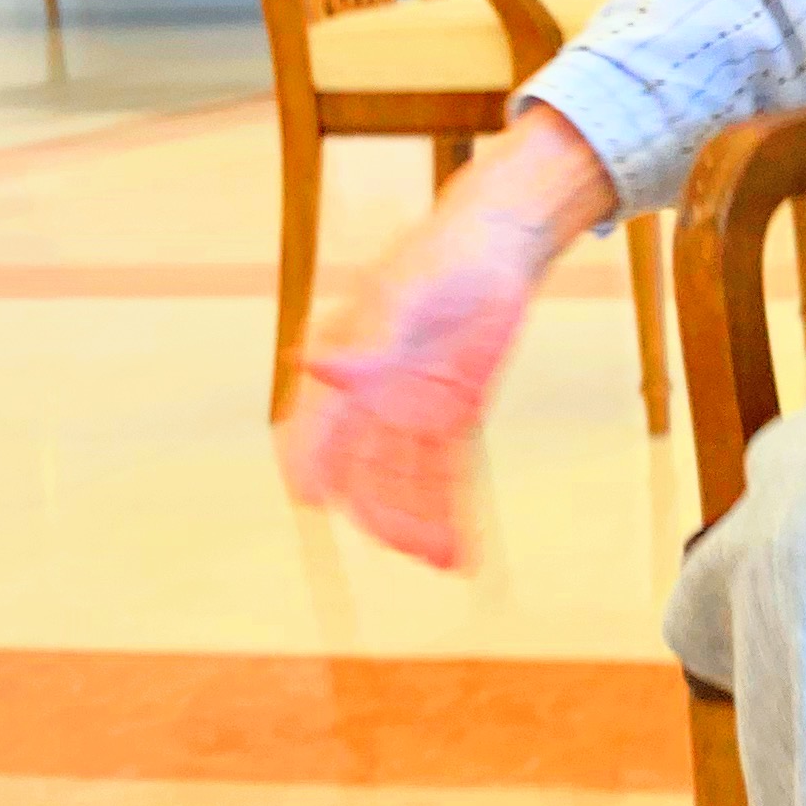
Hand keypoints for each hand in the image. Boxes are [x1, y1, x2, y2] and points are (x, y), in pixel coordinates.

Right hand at [277, 109, 613, 570]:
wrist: (496, 245)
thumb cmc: (440, 260)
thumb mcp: (403, 296)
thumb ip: (363, 340)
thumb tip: (312, 364)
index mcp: (349, 365)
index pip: (316, 421)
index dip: (309, 458)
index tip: (309, 497)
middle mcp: (375, 397)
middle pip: (366, 466)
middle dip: (380, 509)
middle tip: (402, 546)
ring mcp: (413, 410)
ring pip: (406, 480)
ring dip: (417, 521)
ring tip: (439, 560)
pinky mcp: (453, 416)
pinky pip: (446, 473)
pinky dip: (448, 510)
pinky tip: (458, 548)